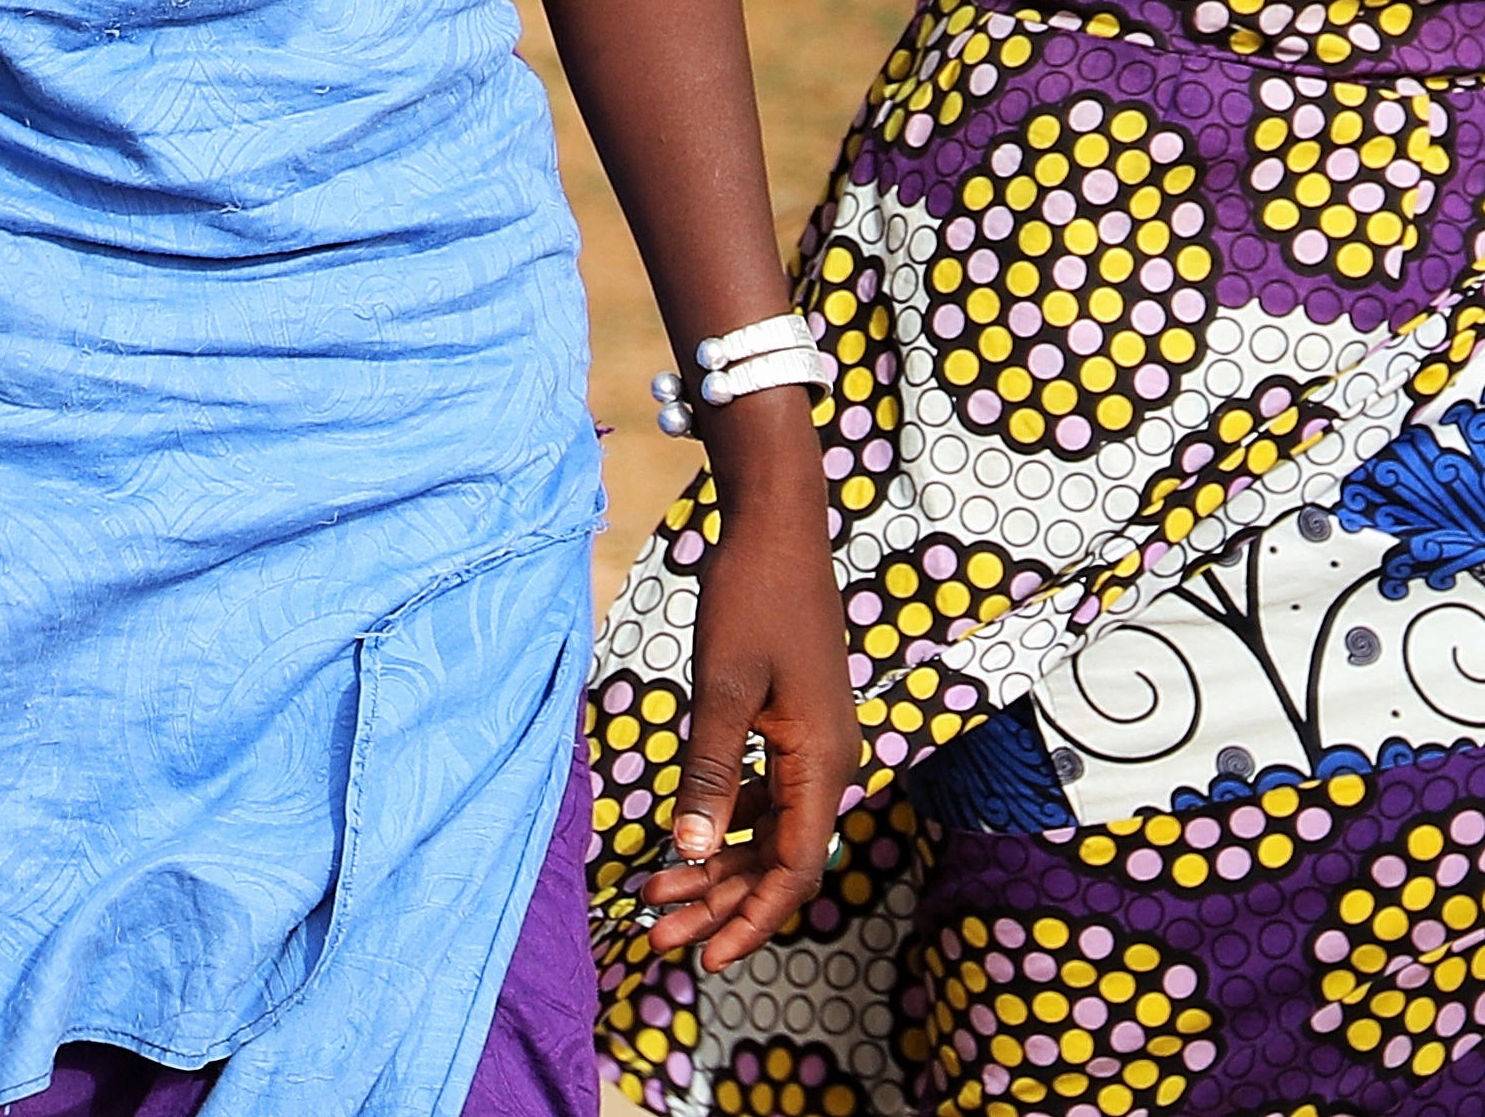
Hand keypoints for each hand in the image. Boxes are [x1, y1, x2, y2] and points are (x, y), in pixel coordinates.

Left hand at [632, 455, 857, 975]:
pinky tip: (681, 840)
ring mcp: (815, 747)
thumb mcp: (721, 688)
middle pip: (778, 861)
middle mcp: (828, 765)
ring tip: (655, 894)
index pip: (795, 869)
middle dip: (719, 903)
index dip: (752, 919)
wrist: (777, 528)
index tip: (706, 956)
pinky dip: (723, 823)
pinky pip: (764, 798)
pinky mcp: (795, 728)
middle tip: (657, 934)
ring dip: (715, 866)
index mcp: (822, 763)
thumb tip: (689, 850)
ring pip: (768, 833)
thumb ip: (708, 772)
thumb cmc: (750, 598)